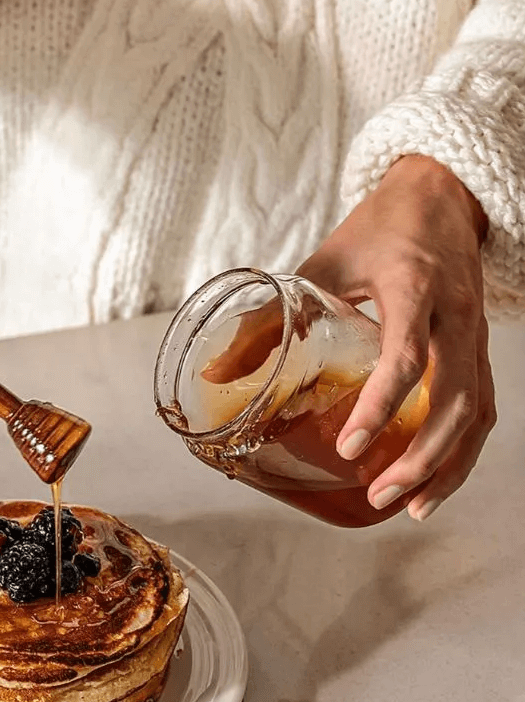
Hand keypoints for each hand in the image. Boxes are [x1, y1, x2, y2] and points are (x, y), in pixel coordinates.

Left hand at [203, 155, 494, 520]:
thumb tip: (218, 373)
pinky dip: (461, 451)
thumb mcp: (320, 264)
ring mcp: (474, 334)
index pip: (406, 356)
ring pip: (477, 412)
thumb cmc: (379, 228)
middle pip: (454, 399)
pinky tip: (432, 480)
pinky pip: (483, 407)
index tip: (351, 447)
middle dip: (420, 456)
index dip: (380, 406)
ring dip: (446, 466)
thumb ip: (272, 316)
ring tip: (409, 507)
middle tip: (378, 493)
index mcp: (412, 286)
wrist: (444, 195)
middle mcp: (454, 314)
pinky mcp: (480, 348)